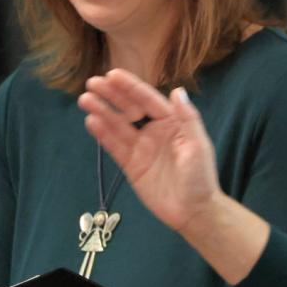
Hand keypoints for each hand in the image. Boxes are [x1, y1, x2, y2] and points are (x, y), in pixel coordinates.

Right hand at [78, 70, 220, 232]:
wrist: (192, 212)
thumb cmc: (200, 178)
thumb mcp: (198, 147)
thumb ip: (188, 119)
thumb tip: (177, 90)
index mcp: (173, 123)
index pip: (149, 100)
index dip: (131, 87)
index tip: (112, 75)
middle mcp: (155, 131)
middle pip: (130, 108)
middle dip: (112, 95)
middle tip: (91, 83)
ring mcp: (141, 147)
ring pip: (118, 125)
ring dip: (102, 112)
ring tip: (85, 100)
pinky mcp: (131, 164)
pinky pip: (114, 146)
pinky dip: (102, 134)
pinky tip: (91, 121)